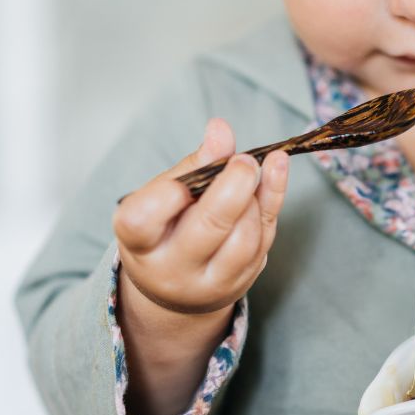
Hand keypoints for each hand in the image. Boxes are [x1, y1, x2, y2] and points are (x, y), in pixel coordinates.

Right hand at [113, 118, 288, 314]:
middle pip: (207, 229)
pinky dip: (273, 198)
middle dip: (232, 189)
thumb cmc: (163, 229)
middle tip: (244, 161)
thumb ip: (192, 164)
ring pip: (243, 239)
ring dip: (253, 198)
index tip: (180, 185)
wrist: (175, 284)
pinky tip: (277, 167)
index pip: (142, 222)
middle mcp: (172, 270)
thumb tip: (220, 130)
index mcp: (138, 243)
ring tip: (251, 169)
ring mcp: (210, 283)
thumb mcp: (162, 196)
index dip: (164, 199)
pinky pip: (265, 239)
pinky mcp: (242, 282)